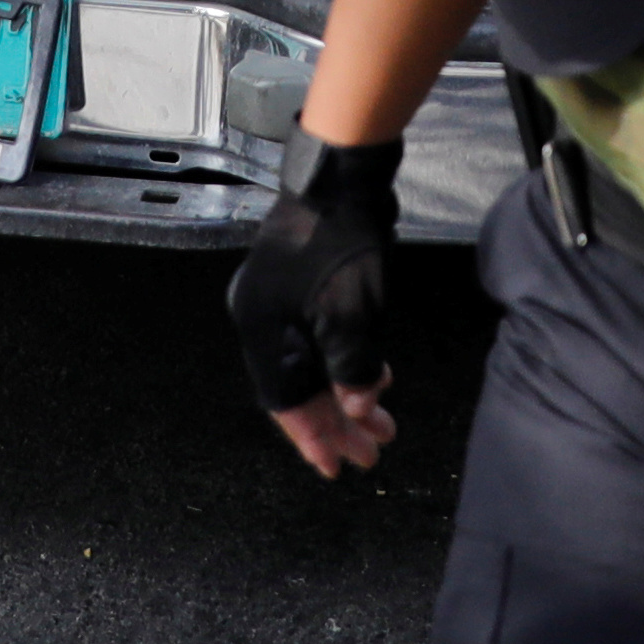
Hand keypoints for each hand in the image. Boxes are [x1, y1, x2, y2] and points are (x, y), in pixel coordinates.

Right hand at [225, 134, 402, 476]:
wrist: (343, 176)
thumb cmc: (340, 243)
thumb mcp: (350, 314)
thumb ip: (352, 368)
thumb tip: (359, 410)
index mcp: (260, 327)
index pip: (284, 398)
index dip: (312, 436)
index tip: (337, 467)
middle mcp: (262, 317)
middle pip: (300, 385)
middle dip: (338, 421)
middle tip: (372, 452)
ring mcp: (280, 299)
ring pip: (314, 364)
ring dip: (349, 394)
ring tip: (383, 423)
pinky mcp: (302, 285)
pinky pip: (322, 340)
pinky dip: (348, 363)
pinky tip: (377, 375)